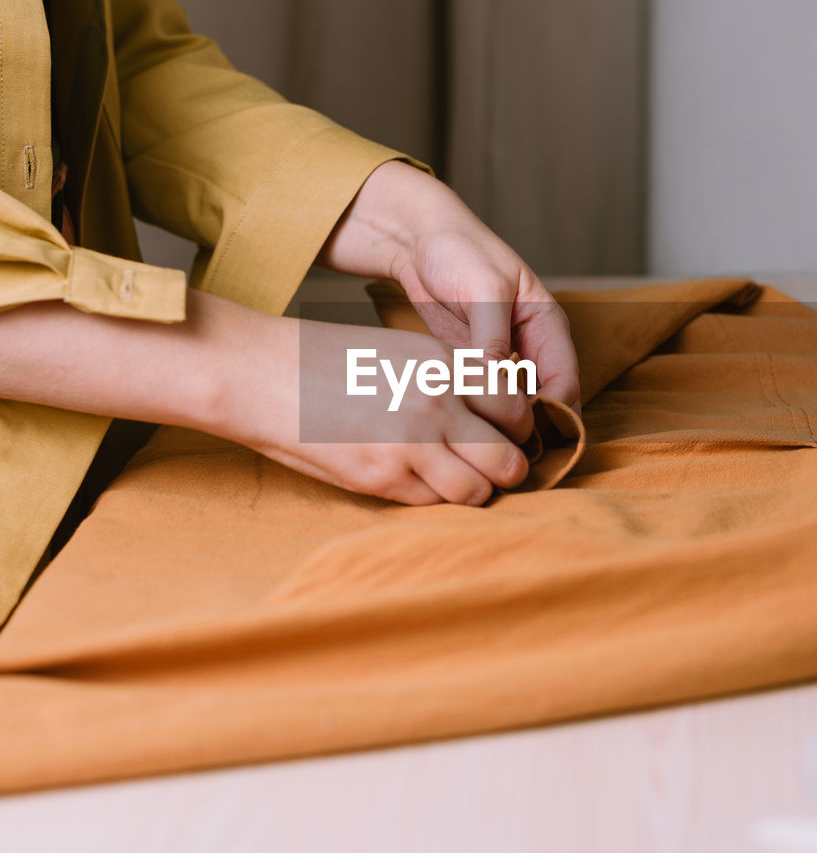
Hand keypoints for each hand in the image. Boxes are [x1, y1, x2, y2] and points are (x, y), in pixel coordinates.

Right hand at [229, 317, 528, 505]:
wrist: (262, 374)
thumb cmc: (325, 361)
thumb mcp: (398, 350)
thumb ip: (446, 379)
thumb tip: (487, 416)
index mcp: (443, 362)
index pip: (517, 405)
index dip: (516, 426)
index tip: (504, 434)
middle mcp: (438, 402)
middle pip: (511, 456)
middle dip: (506, 467)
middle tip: (490, 467)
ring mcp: (412, 443)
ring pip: (478, 490)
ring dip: (472, 490)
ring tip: (452, 478)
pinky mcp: (383, 477)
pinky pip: (432, 502)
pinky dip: (431, 498)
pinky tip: (411, 479)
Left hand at [317, 162, 581, 439]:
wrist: (420, 239)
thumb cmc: (459, 251)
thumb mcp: (483, 290)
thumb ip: (492, 338)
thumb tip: (499, 386)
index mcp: (548, 324)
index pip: (565, 383)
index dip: (555, 416)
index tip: (531, 444)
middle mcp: (532, 346)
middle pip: (546, 402)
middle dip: (532, 431)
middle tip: (507, 462)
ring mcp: (505, 358)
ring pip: (516, 406)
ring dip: (505, 430)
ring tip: (485, 455)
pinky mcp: (476, 365)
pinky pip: (486, 400)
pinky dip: (481, 418)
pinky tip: (465, 435)